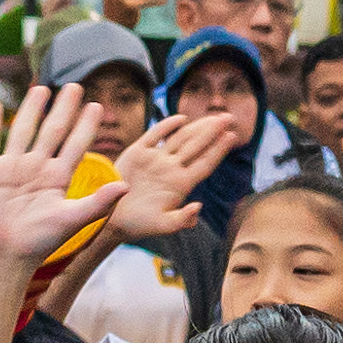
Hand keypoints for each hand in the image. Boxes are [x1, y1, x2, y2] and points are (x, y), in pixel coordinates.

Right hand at [0, 84, 104, 260]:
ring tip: (41, 89)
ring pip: (23, 131)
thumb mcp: (72, 220)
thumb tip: (126, 186)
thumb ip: (98, 202)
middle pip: (52, 131)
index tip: (97, 106)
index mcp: (57, 178)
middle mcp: (35, 169)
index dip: (86, 126)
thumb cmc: (39, 243)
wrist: (3, 257)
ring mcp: (10, 168)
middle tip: (75, 86)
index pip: (75, 145)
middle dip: (63, 109)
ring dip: (32, 110)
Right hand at [95, 106, 244, 241]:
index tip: (233, 136)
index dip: (219, 150)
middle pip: (197, 146)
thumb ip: (181, 220)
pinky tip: (181, 119)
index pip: (205, 164)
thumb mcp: (162, 226)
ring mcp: (156, 159)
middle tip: (229, 117)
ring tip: (214, 116)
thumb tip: (198, 208)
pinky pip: (156, 135)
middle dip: (213, 131)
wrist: (110, 217)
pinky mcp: (138, 152)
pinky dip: (168, 125)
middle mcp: (171, 169)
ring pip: (180, 137)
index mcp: (180, 184)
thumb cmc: (138, 225)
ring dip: (197, 126)